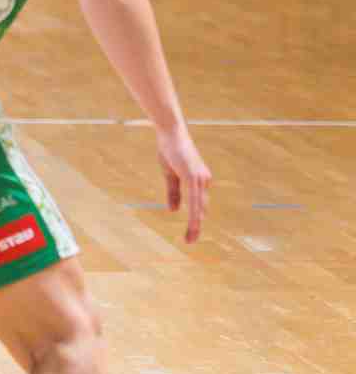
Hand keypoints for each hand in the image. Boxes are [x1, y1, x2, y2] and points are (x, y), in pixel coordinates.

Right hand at [156, 124, 209, 242]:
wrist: (170, 132)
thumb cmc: (170, 150)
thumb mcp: (170, 174)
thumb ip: (173, 192)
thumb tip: (173, 210)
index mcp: (199, 180)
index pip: (199, 205)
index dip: (195, 219)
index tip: (191, 234)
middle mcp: (204, 181)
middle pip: (201, 209)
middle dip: (196, 226)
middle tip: (190, 241)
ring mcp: (200, 179)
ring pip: (199, 207)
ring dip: (195, 224)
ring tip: (191, 238)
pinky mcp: (194, 177)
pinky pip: (194, 200)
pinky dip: (194, 213)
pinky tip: (193, 223)